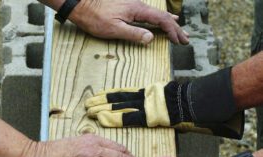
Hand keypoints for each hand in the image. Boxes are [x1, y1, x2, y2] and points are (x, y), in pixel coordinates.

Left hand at [69, 0, 188, 43]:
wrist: (82, 4)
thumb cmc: (95, 17)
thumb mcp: (114, 29)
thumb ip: (133, 33)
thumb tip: (151, 38)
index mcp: (137, 10)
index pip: (161, 20)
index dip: (172, 30)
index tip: (179, 40)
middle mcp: (139, 5)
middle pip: (162, 17)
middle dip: (175, 28)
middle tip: (186, 39)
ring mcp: (134, 5)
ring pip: (157, 14)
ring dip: (170, 24)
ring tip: (180, 30)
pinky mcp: (129, 7)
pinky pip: (150, 14)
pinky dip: (160, 19)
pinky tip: (164, 20)